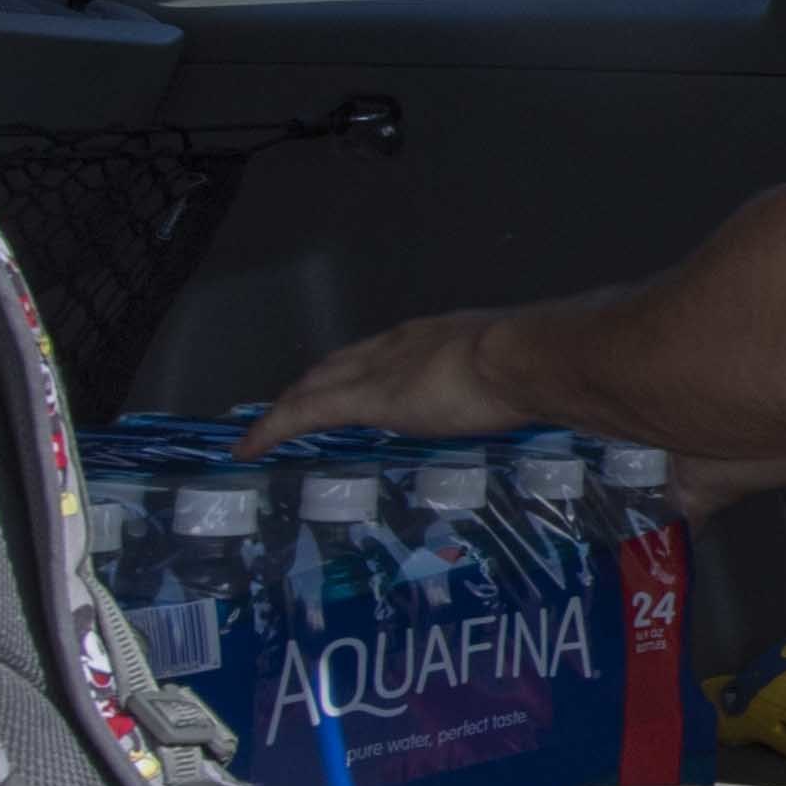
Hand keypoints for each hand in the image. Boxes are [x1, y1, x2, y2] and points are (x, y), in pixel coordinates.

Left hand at [238, 310, 540, 458]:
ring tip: (266, 428)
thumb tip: (532, 396)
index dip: (357, 368)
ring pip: (314, 386)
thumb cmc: (535, 364)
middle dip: (312, 384)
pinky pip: (302, 414)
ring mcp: (378, 371)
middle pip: (338, 364)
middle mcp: (397, 346)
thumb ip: (509, 383)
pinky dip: (272, 428)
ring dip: (289, 405)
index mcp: (434, 338)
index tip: (346, 383)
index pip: (380, 353)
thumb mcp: (518, 370)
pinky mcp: (363, 400)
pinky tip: (249, 448)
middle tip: (292, 406)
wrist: (526, 357)